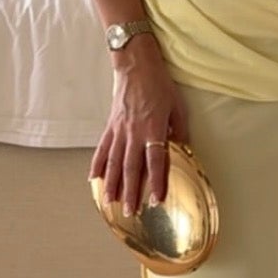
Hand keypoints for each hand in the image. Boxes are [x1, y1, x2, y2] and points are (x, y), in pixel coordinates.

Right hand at [90, 42, 190, 215]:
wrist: (135, 65)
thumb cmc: (160, 84)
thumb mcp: (177, 106)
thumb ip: (180, 130)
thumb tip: (184, 149)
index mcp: (153, 128)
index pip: (155, 161)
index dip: (156, 182)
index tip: (156, 200)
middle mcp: (134, 132)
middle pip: (132, 168)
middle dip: (131, 192)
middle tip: (130, 211)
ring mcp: (119, 130)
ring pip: (114, 162)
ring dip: (112, 185)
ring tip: (110, 203)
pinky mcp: (110, 126)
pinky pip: (102, 149)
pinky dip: (97, 165)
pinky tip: (93, 179)